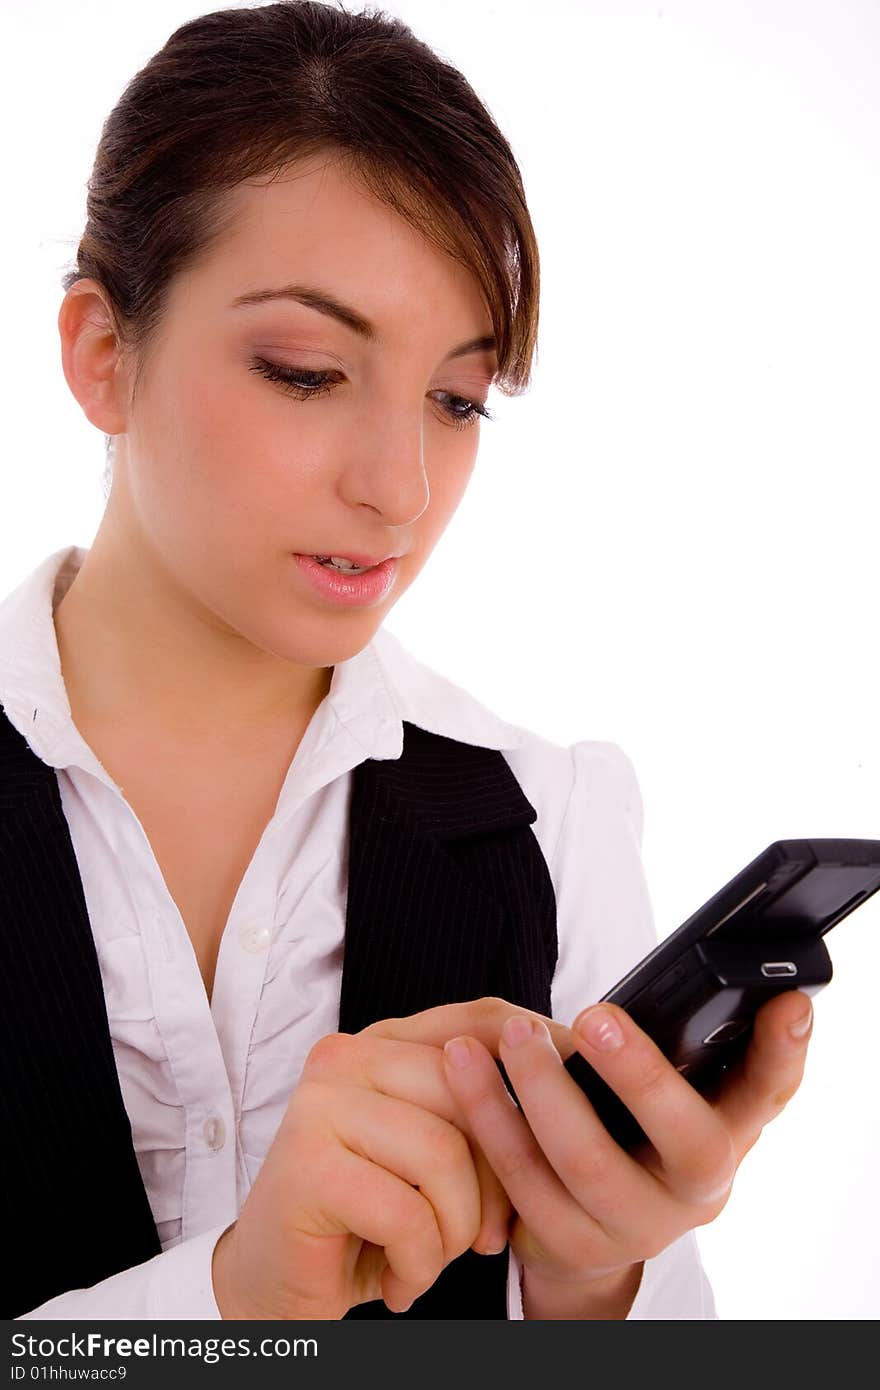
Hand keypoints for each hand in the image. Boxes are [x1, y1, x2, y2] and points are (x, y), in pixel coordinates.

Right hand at [211, 997, 567, 1318]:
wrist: (278, 1287)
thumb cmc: (369, 1219)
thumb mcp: (436, 1155)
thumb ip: (480, 1110)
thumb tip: (573, 1084)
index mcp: (382, 1042)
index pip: (478, 1021)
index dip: (537, 1055)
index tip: (585, 1098)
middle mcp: (346, 1056)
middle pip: (468, 1088)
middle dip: (497, 1177)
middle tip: (487, 1237)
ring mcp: (320, 1105)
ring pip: (443, 1154)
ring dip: (454, 1229)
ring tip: (430, 1256)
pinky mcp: (306, 1166)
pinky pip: (407, 1214)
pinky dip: (419, 1263)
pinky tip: (399, 1279)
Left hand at [439, 989, 814, 1315]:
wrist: (587, 1224)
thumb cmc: (630, 1128)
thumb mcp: (669, 1093)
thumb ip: (684, 1046)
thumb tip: (684, 981)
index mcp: (729, 1134)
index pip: (772, 1091)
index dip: (784, 1050)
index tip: (784, 1002)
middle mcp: (699, 1190)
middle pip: (687, 1139)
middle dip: (640, 1073)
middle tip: (593, 1015)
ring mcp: (638, 1226)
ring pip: (588, 1161)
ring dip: (542, 1089)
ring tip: (509, 1033)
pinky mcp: (572, 1244)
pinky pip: (522, 1177)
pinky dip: (489, 1117)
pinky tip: (463, 1068)